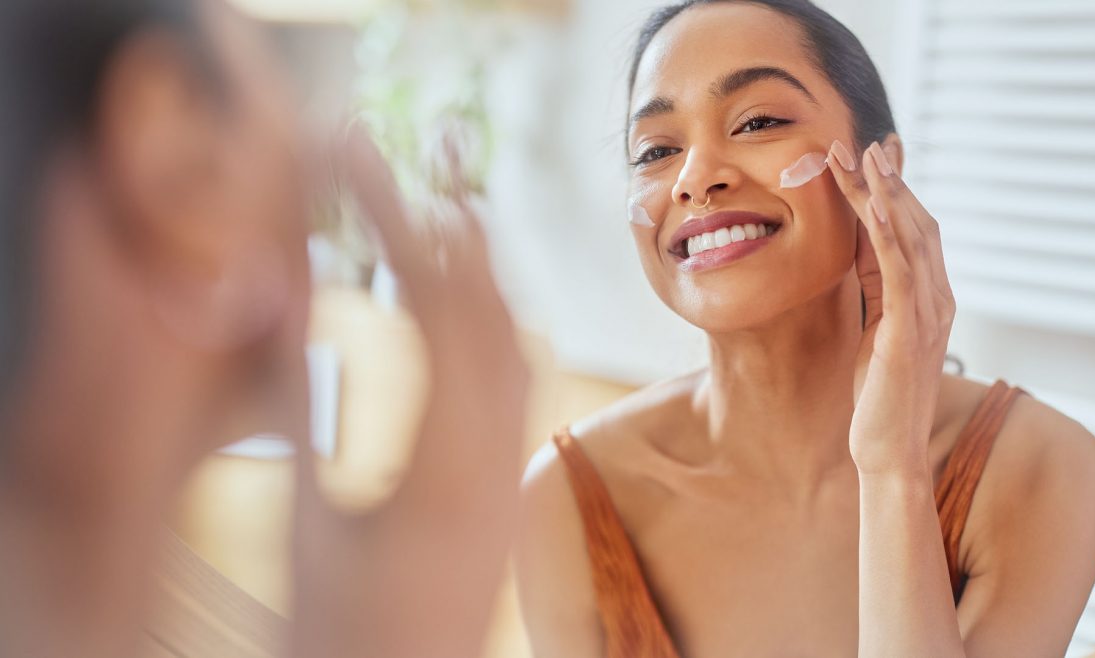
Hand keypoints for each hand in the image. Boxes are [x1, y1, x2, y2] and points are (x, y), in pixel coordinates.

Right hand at [288, 124, 529, 657]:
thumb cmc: (337, 631)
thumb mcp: (304, 518)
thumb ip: (300, 405)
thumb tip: (287, 292)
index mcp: (440, 468)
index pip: (428, 306)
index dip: (394, 219)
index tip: (359, 157)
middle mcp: (498, 463)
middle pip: (492, 310)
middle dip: (454, 220)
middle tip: (428, 146)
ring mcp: (513, 479)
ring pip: (519, 345)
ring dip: (488, 269)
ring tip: (456, 202)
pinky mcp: (510, 491)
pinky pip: (522, 387)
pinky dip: (499, 325)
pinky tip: (477, 301)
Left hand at [825, 139, 955, 476]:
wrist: (887, 449)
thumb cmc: (877, 394)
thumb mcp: (873, 327)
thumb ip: (876, 287)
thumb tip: (862, 246)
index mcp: (930, 297)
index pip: (914, 231)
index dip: (895, 191)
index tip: (875, 155)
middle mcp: (938, 298)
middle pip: (916, 224)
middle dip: (888, 181)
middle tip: (863, 141)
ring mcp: (928, 313)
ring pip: (909, 238)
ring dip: (885, 194)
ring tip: (862, 156)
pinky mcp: (908, 330)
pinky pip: (900, 272)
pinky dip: (887, 235)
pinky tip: (872, 206)